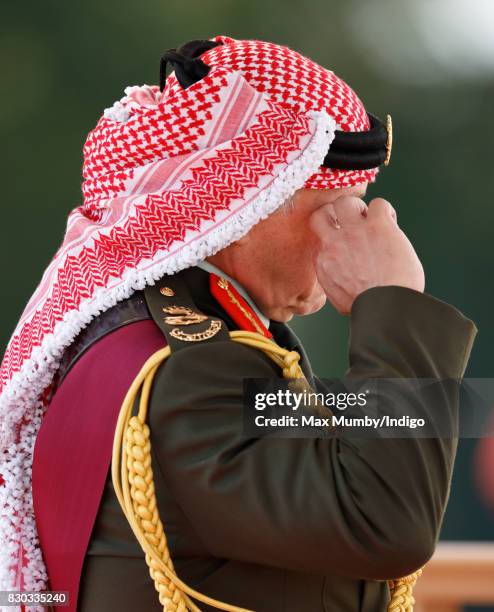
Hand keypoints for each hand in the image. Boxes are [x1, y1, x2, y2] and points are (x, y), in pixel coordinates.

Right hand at [309, 196, 424, 314]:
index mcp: (325, 262)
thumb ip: (335, 283)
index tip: (349, 247)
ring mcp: (355, 232)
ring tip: (369, 218)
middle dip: (335, 215)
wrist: (386, 308)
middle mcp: (334, 244)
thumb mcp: (340, 299)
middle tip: (351, 223)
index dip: (336, 240)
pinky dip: (386, 211)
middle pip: (320, 214)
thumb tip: (341, 280)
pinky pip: (379, 204)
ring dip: (357, 206)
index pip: (322, 240)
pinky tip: (391, 222)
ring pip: (345, 202)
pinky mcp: (378, 226)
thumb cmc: (369, 309)